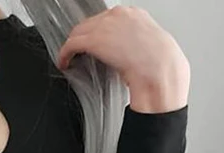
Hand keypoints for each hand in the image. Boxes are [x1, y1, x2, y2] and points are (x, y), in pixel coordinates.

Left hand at [57, 6, 189, 112]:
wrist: (158, 67)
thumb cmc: (157, 63)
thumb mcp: (146, 45)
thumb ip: (132, 43)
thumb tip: (123, 53)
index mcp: (133, 14)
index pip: (105, 19)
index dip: (96, 33)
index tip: (92, 44)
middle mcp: (118, 15)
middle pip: (89, 23)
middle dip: (82, 38)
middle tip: (78, 53)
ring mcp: (105, 25)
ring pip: (78, 32)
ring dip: (72, 46)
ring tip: (70, 58)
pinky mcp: (94, 40)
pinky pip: (71, 45)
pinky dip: (64, 54)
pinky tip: (64, 63)